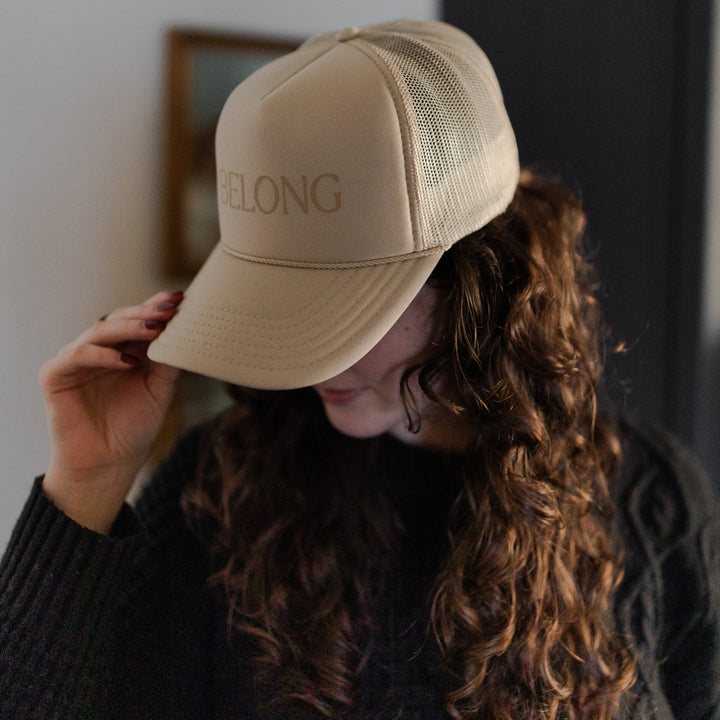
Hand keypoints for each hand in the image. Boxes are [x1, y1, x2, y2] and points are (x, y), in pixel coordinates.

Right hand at [40, 290, 183, 531]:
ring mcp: (75, 360)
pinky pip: (77, 355)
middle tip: (169, 308)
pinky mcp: (55, 375)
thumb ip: (167, 362)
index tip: (180, 299)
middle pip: (119, 320)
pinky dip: (102, 355)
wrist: (110, 465)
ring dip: (128, 328)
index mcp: (122, 351)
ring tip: (154, 329)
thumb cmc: (134, 429)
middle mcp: (98, 351)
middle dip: (146, 312)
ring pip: (99, 332)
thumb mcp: (159, 390)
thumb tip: (185, 332)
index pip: (137, 321)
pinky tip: (127, 362)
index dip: (156, 307)